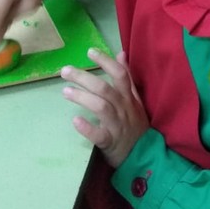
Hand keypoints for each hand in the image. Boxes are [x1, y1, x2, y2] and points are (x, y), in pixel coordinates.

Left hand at [61, 49, 148, 167]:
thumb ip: (127, 77)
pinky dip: (87, 128)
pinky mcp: (110, 142)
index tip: (90, 51)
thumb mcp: (135, 99)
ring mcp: (117, 125)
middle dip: (84, 78)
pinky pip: (99, 135)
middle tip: (65, 71)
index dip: (106, 61)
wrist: (144, 156)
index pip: (120, 74)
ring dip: (82, 98)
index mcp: (128, 97)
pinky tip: (75, 120)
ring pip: (101, 107)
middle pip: (105, 89)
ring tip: (65, 91)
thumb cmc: (135, 124)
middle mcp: (123, 108)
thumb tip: (121, 53)